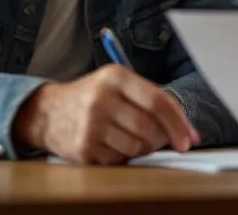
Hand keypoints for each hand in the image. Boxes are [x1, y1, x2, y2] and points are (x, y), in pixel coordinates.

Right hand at [14, 65, 199, 164]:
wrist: (47, 112)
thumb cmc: (91, 97)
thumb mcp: (116, 85)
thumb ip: (150, 99)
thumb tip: (185, 131)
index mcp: (115, 77)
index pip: (157, 101)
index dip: (178, 123)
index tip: (190, 139)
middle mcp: (101, 98)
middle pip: (149, 128)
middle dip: (161, 139)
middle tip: (160, 140)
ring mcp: (90, 125)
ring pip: (137, 147)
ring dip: (142, 148)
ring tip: (131, 138)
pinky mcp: (83, 148)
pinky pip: (119, 159)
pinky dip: (123, 156)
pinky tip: (112, 144)